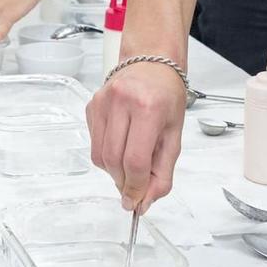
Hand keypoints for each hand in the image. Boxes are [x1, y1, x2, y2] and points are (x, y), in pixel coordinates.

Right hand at [88, 59, 187, 213]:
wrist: (151, 63)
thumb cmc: (167, 96)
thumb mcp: (175, 136)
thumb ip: (162, 173)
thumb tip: (144, 202)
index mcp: (148, 108)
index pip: (136, 160)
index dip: (136, 187)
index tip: (137, 201)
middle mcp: (122, 102)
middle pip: (114, 161)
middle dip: (123, 183)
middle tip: (133, 189)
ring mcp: (103, 102)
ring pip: (99, 156)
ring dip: (113, 172)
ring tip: (129, 165)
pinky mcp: (92, 105)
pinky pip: (94, 143)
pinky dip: (106, 155)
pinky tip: (121, 144)